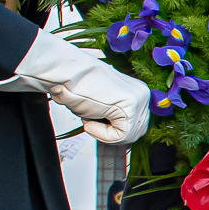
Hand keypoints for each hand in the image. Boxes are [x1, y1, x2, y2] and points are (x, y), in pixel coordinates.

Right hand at [0, 28, 149, 143]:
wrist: (65, 73)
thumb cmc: (77, 87)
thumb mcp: (103, 103)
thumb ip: (116, 114)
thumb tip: (119, 134)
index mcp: (138, 91)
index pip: (135, 125)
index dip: (113, 128)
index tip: (97, 116)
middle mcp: (143, 94)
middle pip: (135, 132)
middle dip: (112, 131)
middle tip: (93, 115)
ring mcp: (140, 100)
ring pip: (128, 136)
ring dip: (105, 131)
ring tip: (92, 113)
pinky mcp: (131, 107)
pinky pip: (120, 136)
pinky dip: (102, 133)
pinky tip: (92, 116)